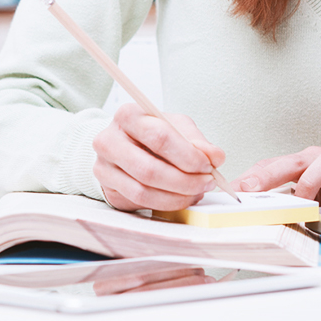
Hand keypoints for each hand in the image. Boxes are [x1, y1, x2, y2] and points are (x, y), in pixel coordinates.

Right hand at [93, 103, 225, 212]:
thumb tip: (215, 156)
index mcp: (128, 115)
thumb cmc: (152, 133)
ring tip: (197, 192)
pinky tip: (181, 198)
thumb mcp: (176, 126)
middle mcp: (109, 140)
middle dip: (185, 181)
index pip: (160, 137)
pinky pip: (139, 203)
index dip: (188, 156)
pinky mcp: (107, 188)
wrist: (123, 145)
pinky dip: (166, 204)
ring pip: (143, 191)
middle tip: (207, 183)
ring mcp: (104, 166)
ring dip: (177, 196)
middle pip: (150, 169)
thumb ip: (196, 140)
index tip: (208, 166)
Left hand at [236, 146, 320, 206]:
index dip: (253, 175)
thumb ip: (294, 194)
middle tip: (250, 188)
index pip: (275, 163)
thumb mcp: (319, 187)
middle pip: (295, 160)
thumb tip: (262, 209)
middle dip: (269, 173)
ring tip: (302, 203)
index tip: (233, 189)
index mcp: (309, 161)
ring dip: (310, 183)